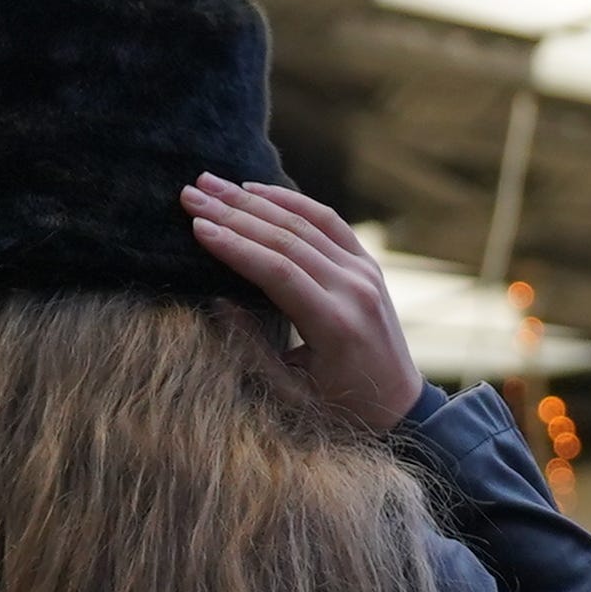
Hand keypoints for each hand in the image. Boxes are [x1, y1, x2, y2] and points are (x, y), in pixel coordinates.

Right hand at [185, 174, 425, 428]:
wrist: (399, 406)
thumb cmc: (340, 407)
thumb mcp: (291, 391)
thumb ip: (253, 349)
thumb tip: (217, 302)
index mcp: (336, 324)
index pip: (277, 271)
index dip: (234, 246)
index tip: (196, 226)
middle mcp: (354, 291)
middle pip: (287, 239)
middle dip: (233, 213)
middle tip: (191, 193)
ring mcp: (365, 273)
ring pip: (305, 223)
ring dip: (254, 200)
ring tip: (211, 184)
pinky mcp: (368, 265)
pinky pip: (328, 221)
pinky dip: (291, 201)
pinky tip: (256, 190)